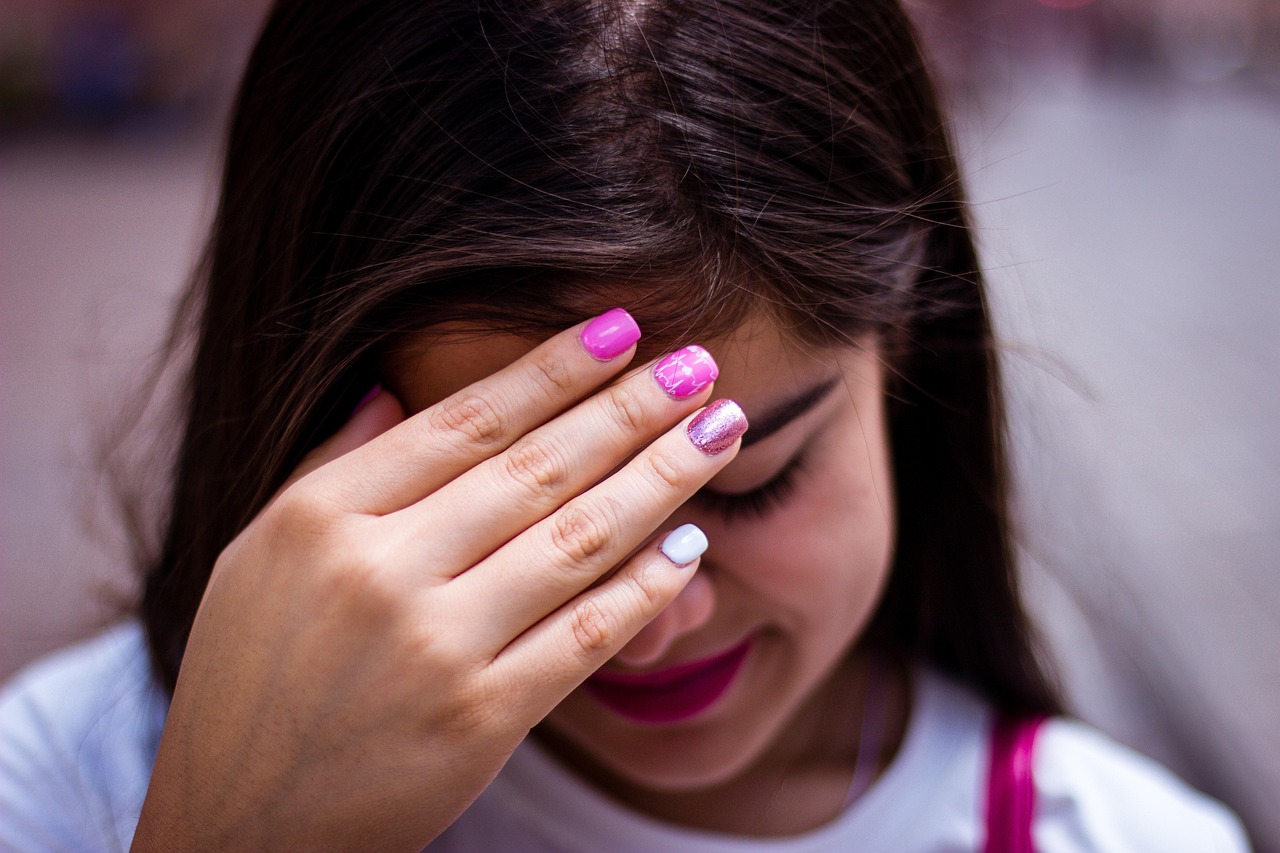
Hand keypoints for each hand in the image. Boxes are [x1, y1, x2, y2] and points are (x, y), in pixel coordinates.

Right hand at [131, 316, 744, 851]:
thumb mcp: (259, 554)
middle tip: (700, 365)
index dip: (554, 369)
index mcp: (323, 516)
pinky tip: (689, 546)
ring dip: (663, 477)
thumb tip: (392, 383)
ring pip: (578, 538)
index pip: (465, 421)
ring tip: (721, 430)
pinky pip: (586, 634)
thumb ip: (331, 465)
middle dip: (633, 408)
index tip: (621, 329)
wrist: (239, 821)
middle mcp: (381, 569)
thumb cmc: (250, 679)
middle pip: (538, 468)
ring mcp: (436, 645)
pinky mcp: (480, 717)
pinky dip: (646, 586)